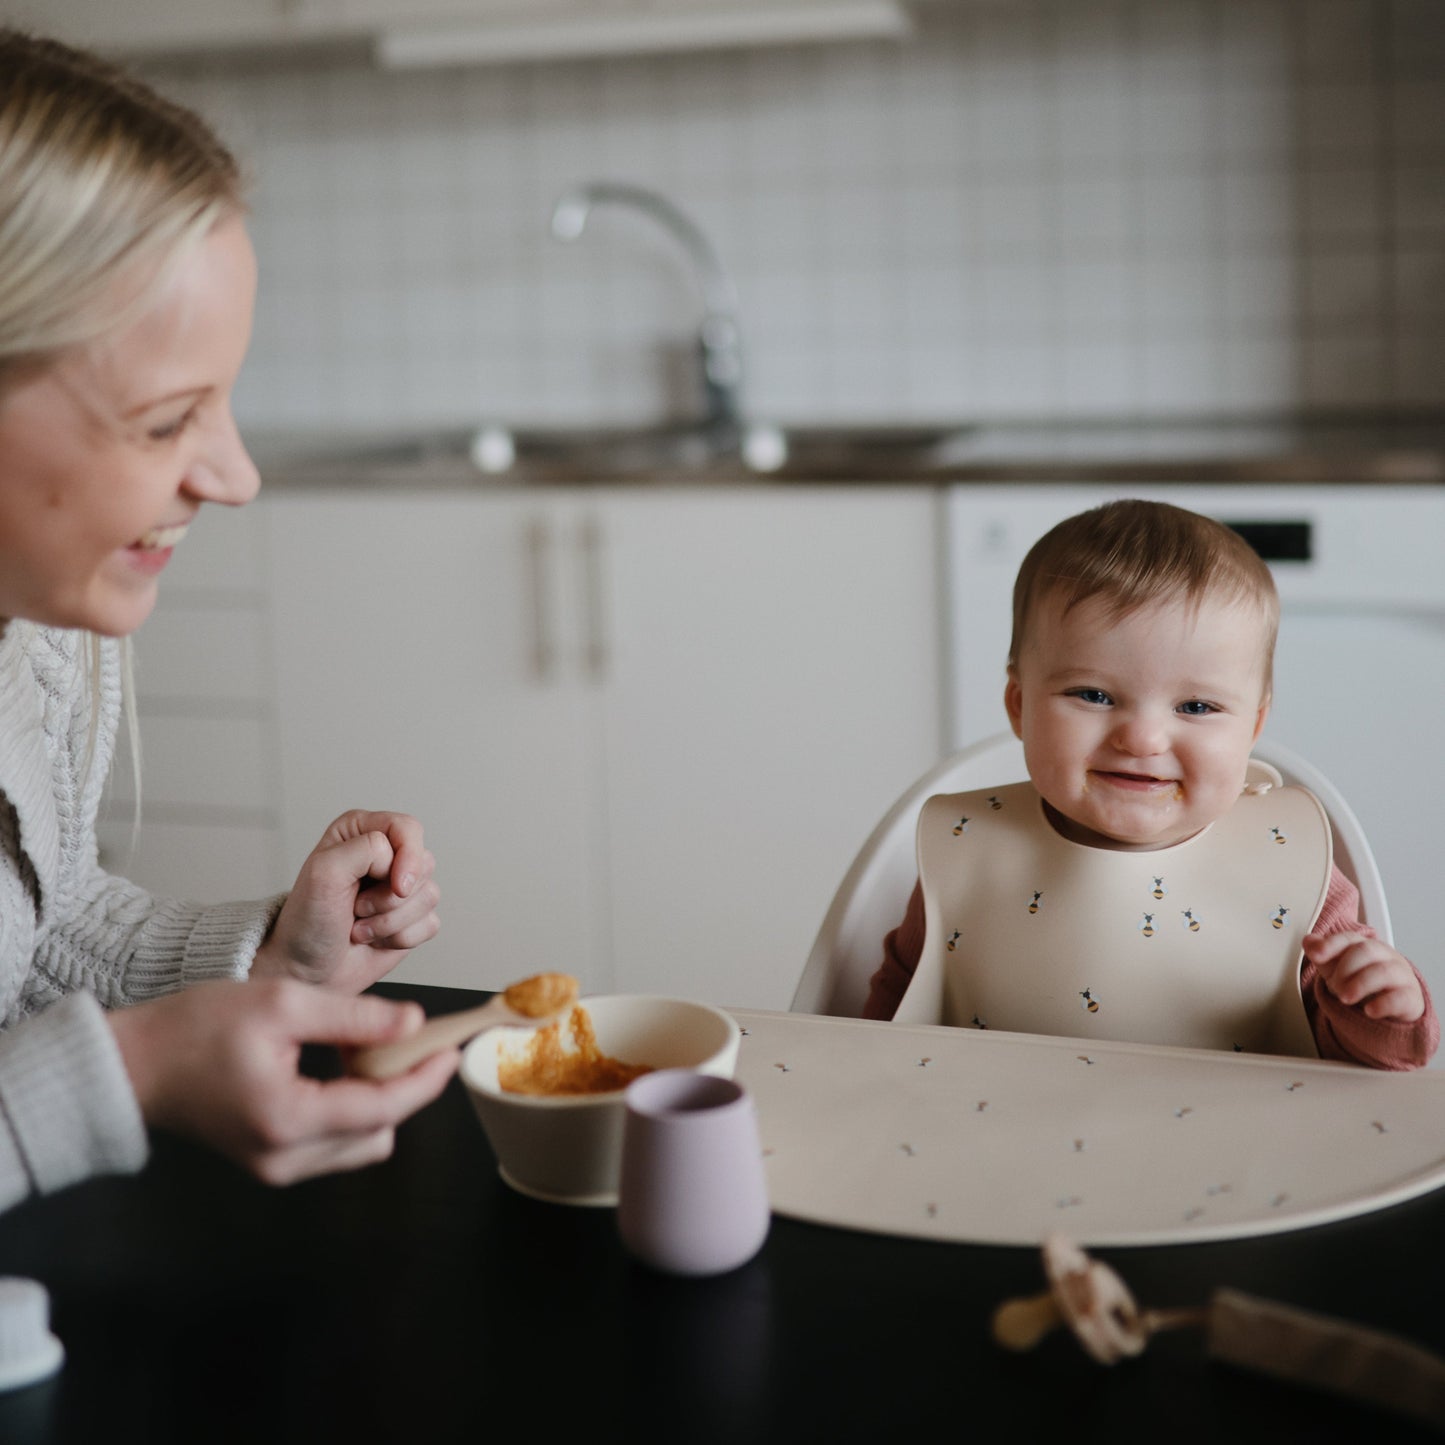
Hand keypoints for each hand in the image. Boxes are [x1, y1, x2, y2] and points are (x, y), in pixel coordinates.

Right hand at [109, 977, 457, 1185]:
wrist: (133, 1064)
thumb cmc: (194, 1029)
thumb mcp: (284, 1003)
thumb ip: (356, 1018)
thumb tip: (415, 1025)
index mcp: (289, 1120)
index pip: (384, 1108)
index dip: (426, 1078)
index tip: (453, 1049)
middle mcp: (285, 1158)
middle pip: (381, 1133)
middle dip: (402, 1087)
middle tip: (405, 1039)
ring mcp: (276, 1167)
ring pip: (361, 1142)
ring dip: (376, 1097)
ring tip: (357, 1047)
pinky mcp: (270, 1162)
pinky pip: (335, 1142)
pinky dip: (349, 1107)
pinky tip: (336, 1064)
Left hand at [252, 810, 440, 992]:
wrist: (305, 971)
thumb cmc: (307, 923)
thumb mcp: (324, 872)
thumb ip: (366, 849)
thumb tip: (399, 863)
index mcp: (361, 832)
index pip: (408, 829)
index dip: (408, 857)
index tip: (394, 885)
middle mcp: (384, 855)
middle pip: (424, 864)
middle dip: (391, 896)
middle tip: (357, 907)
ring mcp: (399, 887)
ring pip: (429, 896)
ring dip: (391, 921)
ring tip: (360, 925)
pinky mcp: (412, 918)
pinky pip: (430, 923)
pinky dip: (401, 938)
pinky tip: (375, 939)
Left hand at [1303, 931, 1425, 1023]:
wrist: (1394, 1004)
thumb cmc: (1362, 980)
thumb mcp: (1337, 968)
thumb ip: (1322, 955)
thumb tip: (1308, 941)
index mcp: (1364, 945)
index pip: (1348, 938)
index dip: (1330, 944)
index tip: (1315, 954)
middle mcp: (1385, 956)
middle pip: (1366, 950)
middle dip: (1345, 968)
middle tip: (1334, 987)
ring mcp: (1400, 976)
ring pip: (1383, 972)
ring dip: (1360, 984)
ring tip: (1345, 998)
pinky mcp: (1410, 999)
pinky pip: (1400, 998)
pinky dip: (1383, 1004)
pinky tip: (1369, 1011)